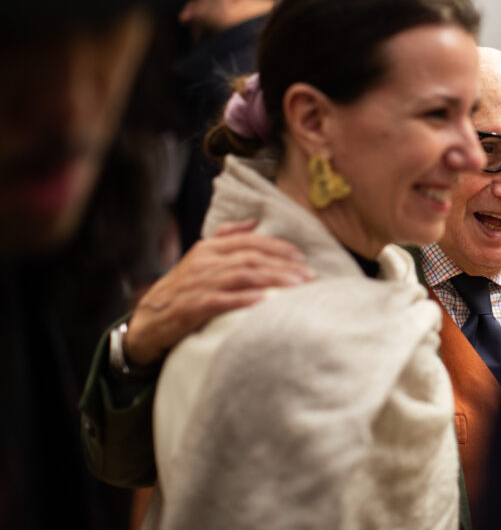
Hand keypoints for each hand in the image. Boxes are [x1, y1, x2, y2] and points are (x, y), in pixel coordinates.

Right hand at [122, 220, 313, 365]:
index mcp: (208, 248)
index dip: (278, 247)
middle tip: (309, 275)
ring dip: (273, 280)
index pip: (249, 241)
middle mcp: (204, 263)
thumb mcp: (201, 258)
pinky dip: (245, 300)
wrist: (149, 320)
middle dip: (283, 265)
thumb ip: (226, 237)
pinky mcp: (192, 307)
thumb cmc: (183, 289)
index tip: (301, 256)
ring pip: (242, 277)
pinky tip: (265, 301)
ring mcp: (197, 284)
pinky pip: (222, 301)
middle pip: (251, 258)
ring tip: (296, 286)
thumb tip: (254, 222)